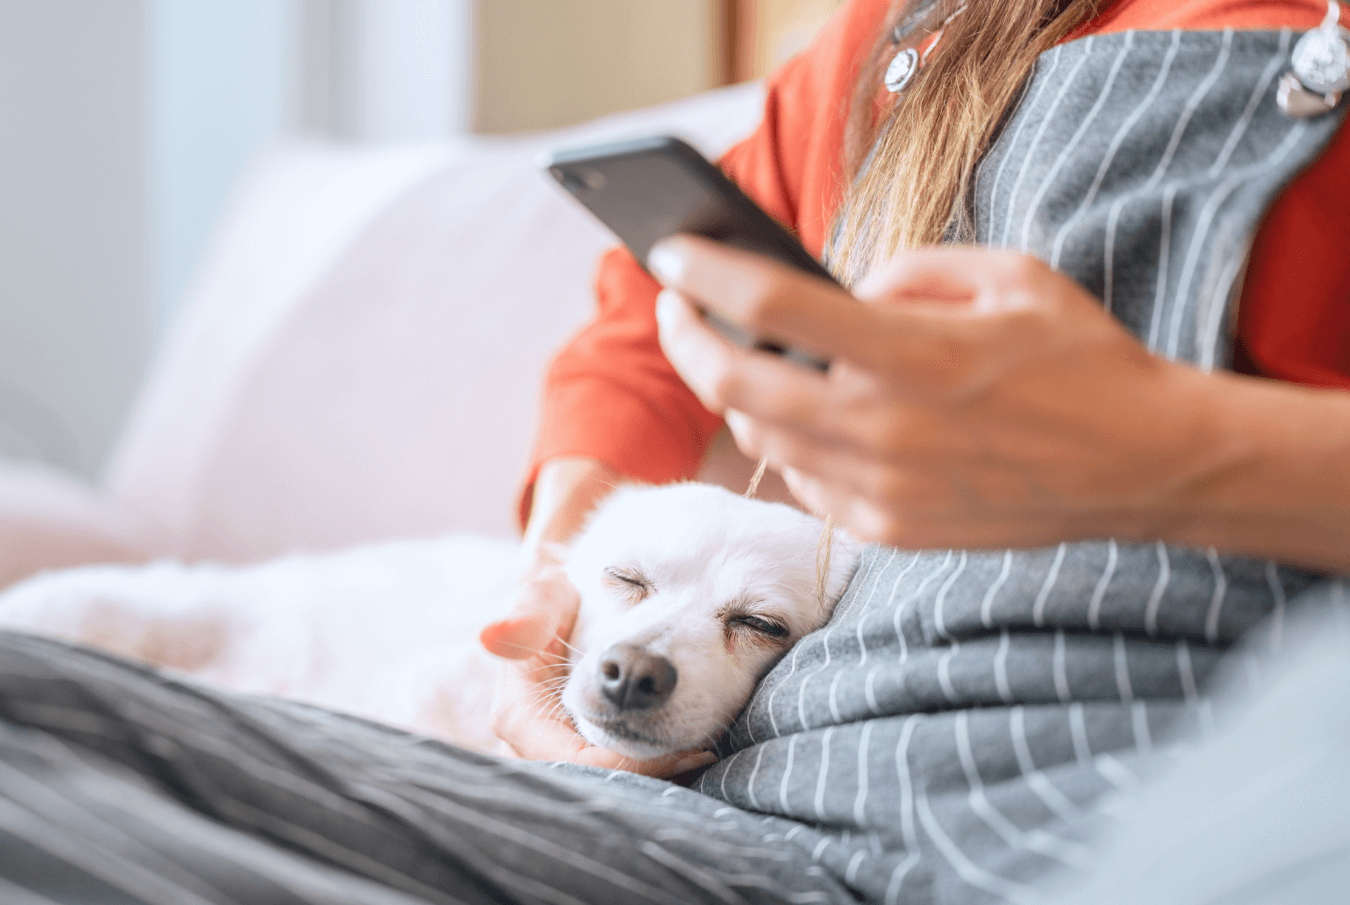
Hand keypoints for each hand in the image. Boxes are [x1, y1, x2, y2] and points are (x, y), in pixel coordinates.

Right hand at [479, 558, 717, 777]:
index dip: (626, 766)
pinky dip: (647, 764)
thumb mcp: (544, 597)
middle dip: (643, 776)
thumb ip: (529, 615)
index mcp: (517, 716)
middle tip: (697, 755)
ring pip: (601, 782)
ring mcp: (553, 749)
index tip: (680, 751)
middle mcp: (531, 743)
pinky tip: (686, 748)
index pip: (574, 763)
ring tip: (697, 754)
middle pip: (589, 782)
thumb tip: (494, 636)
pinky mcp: (576, 747)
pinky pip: (610, 770)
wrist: (560, 601)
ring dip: (649, 774)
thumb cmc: (554, 598)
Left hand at [650, 237, 1223, 550]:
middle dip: (688, 340)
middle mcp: (886, 429)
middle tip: (676, 307)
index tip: (670, 252)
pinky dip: (791, 443)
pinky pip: (804, 481)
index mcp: (916, 354)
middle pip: (738, 386)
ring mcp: (882, 490)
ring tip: (741, 357)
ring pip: (763, 438)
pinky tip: (809, 416)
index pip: (775, 309)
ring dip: (738, 394)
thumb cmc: (1082, 360)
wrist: (1143, 467)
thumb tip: (836, 293)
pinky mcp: (888, 530)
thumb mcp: (1008, 277)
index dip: (707, 275)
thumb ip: (909, 272)